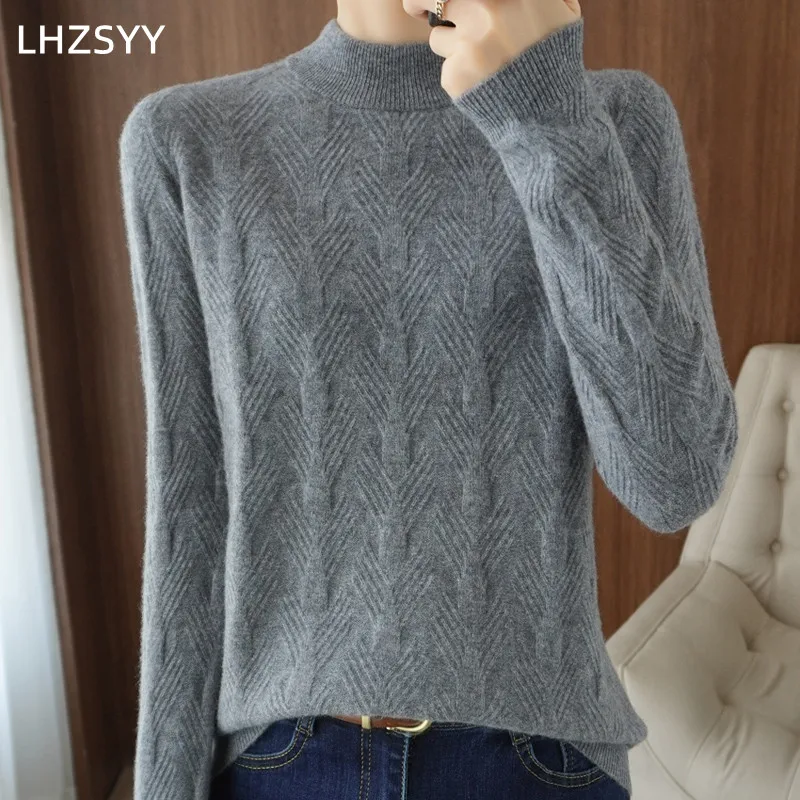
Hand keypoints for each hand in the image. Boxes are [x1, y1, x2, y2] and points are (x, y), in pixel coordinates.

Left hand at [404, 0, 581, 98]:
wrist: (549, 111)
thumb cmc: (554, 55)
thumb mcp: (560, 7)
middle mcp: (487, 5)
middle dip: (422, 5)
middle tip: (421, 12)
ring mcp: (469, 41)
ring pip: (438, 38)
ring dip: (452, 48)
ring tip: (480, 62)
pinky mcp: (456, 73)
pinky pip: (447, 69)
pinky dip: (460, 76)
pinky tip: (483, 84)